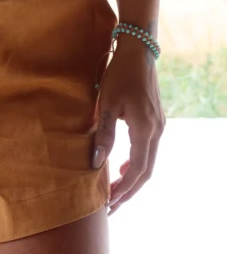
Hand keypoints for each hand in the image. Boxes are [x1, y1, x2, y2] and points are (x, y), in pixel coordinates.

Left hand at [91, 39, 165, 214]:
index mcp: (145, 129)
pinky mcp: (156, 119)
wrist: (138, 51)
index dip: (123, 188)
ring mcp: (159, 125)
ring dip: (132, 177)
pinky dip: (137, 162)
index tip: (108, 203)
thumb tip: (96, 163)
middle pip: (146, 170)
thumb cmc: (119, 74)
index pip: (136, 170)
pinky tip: (121, 164)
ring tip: (114, 189)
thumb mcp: (107, 104)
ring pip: (149, 161)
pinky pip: (149, 149)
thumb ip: (104, 135)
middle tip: (111, 205)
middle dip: (128, 190)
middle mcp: (157, 131)